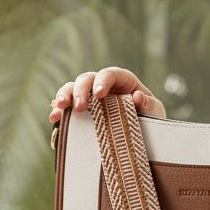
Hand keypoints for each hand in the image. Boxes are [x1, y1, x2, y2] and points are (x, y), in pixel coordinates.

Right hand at [48, 67, 166, 122]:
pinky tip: (54, 118)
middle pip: (86, 79)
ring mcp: (90, 97)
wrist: (145, 136)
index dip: (102, 80)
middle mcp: (103, 85)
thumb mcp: (156, 112)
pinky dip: (59, 110)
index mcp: (123, 81)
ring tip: (59, 110)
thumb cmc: (151, 119)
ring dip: (64, 96)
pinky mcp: (82, 110)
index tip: (99, 95)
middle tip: (80, 108)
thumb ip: (149, 104)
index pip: (109, 74)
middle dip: (80, 91)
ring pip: (72, 88)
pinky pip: (67, 106)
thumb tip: (137, 97)